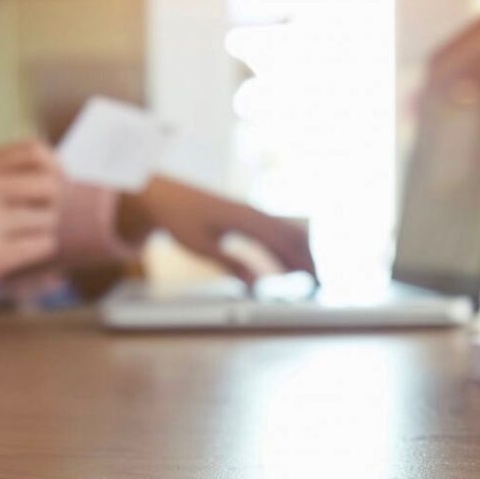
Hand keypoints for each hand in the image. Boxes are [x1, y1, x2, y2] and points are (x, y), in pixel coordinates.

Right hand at [0, 141, 61, 311]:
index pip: (36, 152)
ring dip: (42, 230)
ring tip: (19, 236)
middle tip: (42, 214)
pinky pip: (43, 245)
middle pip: (49, 186)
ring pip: (48, 219)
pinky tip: (17, 252)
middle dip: (54, 202)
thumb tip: (56, 167)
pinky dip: (38, 250)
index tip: (55, 184)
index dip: (55, 169)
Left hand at [125, 176, 315, 286]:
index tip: (315, 281)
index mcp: (246, 219)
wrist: (161, 194)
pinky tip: (282, 264)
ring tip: (305, 277)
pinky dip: (283, 249)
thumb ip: (232, 265)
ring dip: (297, 254)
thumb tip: (259, 284)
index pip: (286, 241)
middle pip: (291, 235)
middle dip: (307, 259)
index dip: (303, 262)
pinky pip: (271, 232)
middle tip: (318, 284)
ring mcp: (249, 213)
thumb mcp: (202, 247)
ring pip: (284, 232)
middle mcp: (252, 213)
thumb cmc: (179, 218)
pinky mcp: (243, 216)